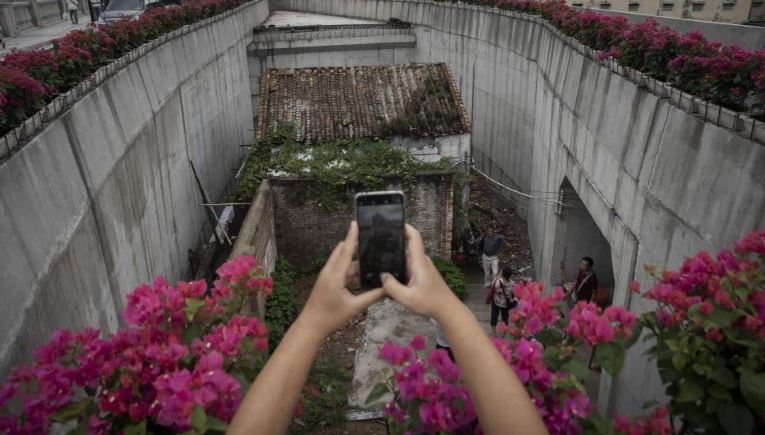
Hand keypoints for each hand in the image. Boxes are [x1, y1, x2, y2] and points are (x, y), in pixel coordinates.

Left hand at [298, 221, 384, 338]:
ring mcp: (327, 275)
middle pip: (343, 252)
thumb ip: (372, 296)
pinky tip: (363, 273)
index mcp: (334, 275)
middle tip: (370, 238)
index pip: (345, 251)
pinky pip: (341, 269)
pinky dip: (351, 269)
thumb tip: (388, 288)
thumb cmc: (331, 317)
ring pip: (343, 262)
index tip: (356, 223)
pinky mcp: (327, 281)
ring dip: (355, 260)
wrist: (311, 326)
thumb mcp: (355, 307)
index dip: (352, 237)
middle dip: (355, 244)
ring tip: (371, 255)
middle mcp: (329, 271)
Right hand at [381, 224, 460, 319]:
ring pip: (406, 256)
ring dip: (395, 255)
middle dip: (393, 241)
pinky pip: (407, 265)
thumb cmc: (430, 303)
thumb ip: (392, 287)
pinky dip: (398, 265)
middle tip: (375, 241)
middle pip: (407, 245)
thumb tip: (381, 275)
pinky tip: (387, 271)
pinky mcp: (421, 274)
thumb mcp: (407, 298)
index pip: (414, 237)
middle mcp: (421, 261)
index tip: (392, 222)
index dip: (405, 227)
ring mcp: (422, 267)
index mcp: (419, 262)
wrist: (447, 310)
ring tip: (377, 255)